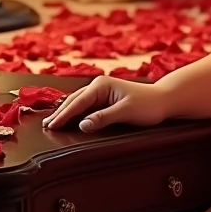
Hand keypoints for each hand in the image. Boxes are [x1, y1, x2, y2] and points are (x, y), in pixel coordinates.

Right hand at [42, 75, 168, 133]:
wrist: (164, 100)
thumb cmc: (148, 105)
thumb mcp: (126, 112)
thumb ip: (104, 117)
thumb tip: (83, 125)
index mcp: (102, 85)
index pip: (78, 102)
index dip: (63, 115)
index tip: (51, 125)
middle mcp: (99, 85)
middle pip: (74, 100)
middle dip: (60, 113)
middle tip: (46, 126)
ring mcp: (102, 91)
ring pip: (78, 102)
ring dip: (66, 112)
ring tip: (52, 123)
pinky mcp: (105, 98)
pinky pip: (86, 106)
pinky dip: (76, 113)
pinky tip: (68, 120)